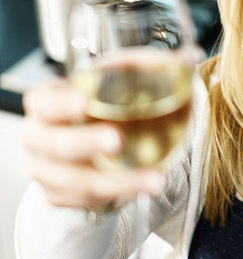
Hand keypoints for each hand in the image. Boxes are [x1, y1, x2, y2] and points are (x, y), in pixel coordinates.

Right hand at [21, 77, 165, 208]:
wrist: (96, 145)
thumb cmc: (102, 106)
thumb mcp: (120, 80)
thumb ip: (150, 67)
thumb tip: (188, 57)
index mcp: (46, 102)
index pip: (42, 101)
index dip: (59, 103)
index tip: (84, 102)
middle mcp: (39, 137)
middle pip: (54, 144)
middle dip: (85, 143)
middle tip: (117, 141)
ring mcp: (46, 170)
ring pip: (74, 181)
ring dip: (117, 182)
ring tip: (154, 180)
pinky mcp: (60, 196)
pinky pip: (86, 201)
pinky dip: (119, 196)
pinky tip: (145, 188)